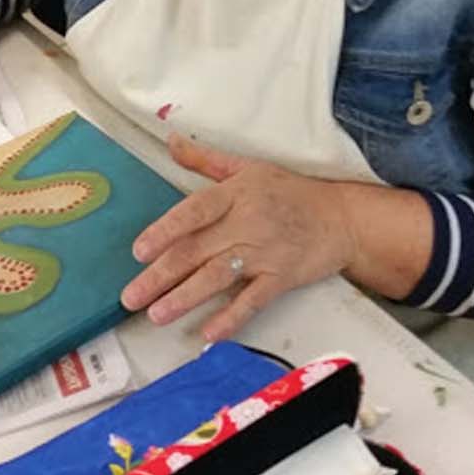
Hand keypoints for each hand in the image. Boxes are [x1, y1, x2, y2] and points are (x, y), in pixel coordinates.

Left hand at [121, 132, 356, 340]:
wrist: (343, 217)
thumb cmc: (292, 192)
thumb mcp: (248, 168)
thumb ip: (205, 160)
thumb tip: (171, 141)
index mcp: (235, 194)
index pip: (193, 212)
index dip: (165, 231)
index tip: (139, 251)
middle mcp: (247, 223)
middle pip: (197, 251)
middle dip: (160, 275)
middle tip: (130, 297)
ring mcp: (265, 252)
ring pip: (218, 277)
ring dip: (185, 298)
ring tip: (156, 315)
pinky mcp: (282, 277)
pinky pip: (253, 300)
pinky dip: (231, 318)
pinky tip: (208, 333)